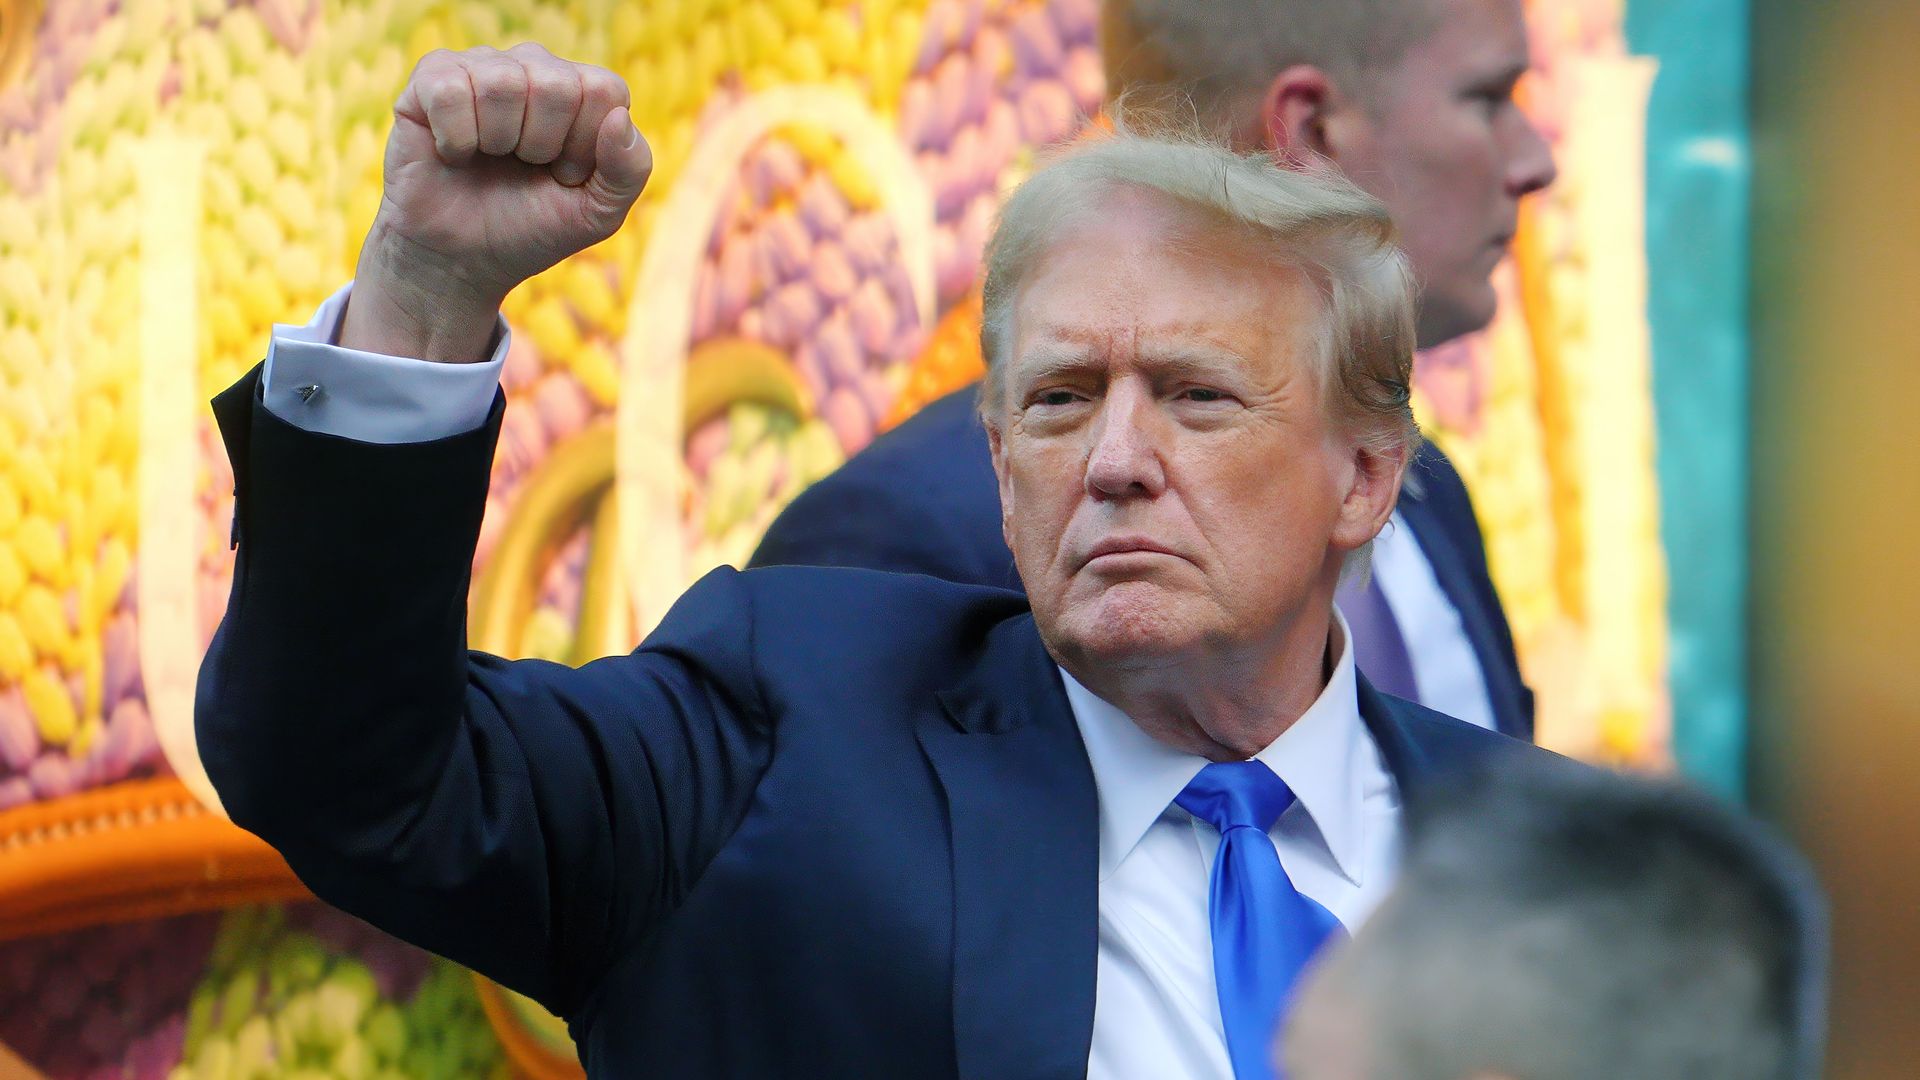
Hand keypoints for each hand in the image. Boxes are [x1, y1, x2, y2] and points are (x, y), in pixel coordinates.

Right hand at [341, 43, 652, 361]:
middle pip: (556, 85)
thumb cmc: (531, 228)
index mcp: (581, 91)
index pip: (603, 91)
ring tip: (490, 159)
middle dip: (541, 145)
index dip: (585, 147)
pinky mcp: (431, 79)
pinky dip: (456, 139)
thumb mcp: (598, 213)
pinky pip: (450, 91)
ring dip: (498, 142)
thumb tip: (619, 118)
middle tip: (524, 167)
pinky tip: (454, 153)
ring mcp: (481, 67)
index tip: (565, 175)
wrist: (461, 259)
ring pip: (502, 83)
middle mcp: (533, 67)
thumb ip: (630, 169)